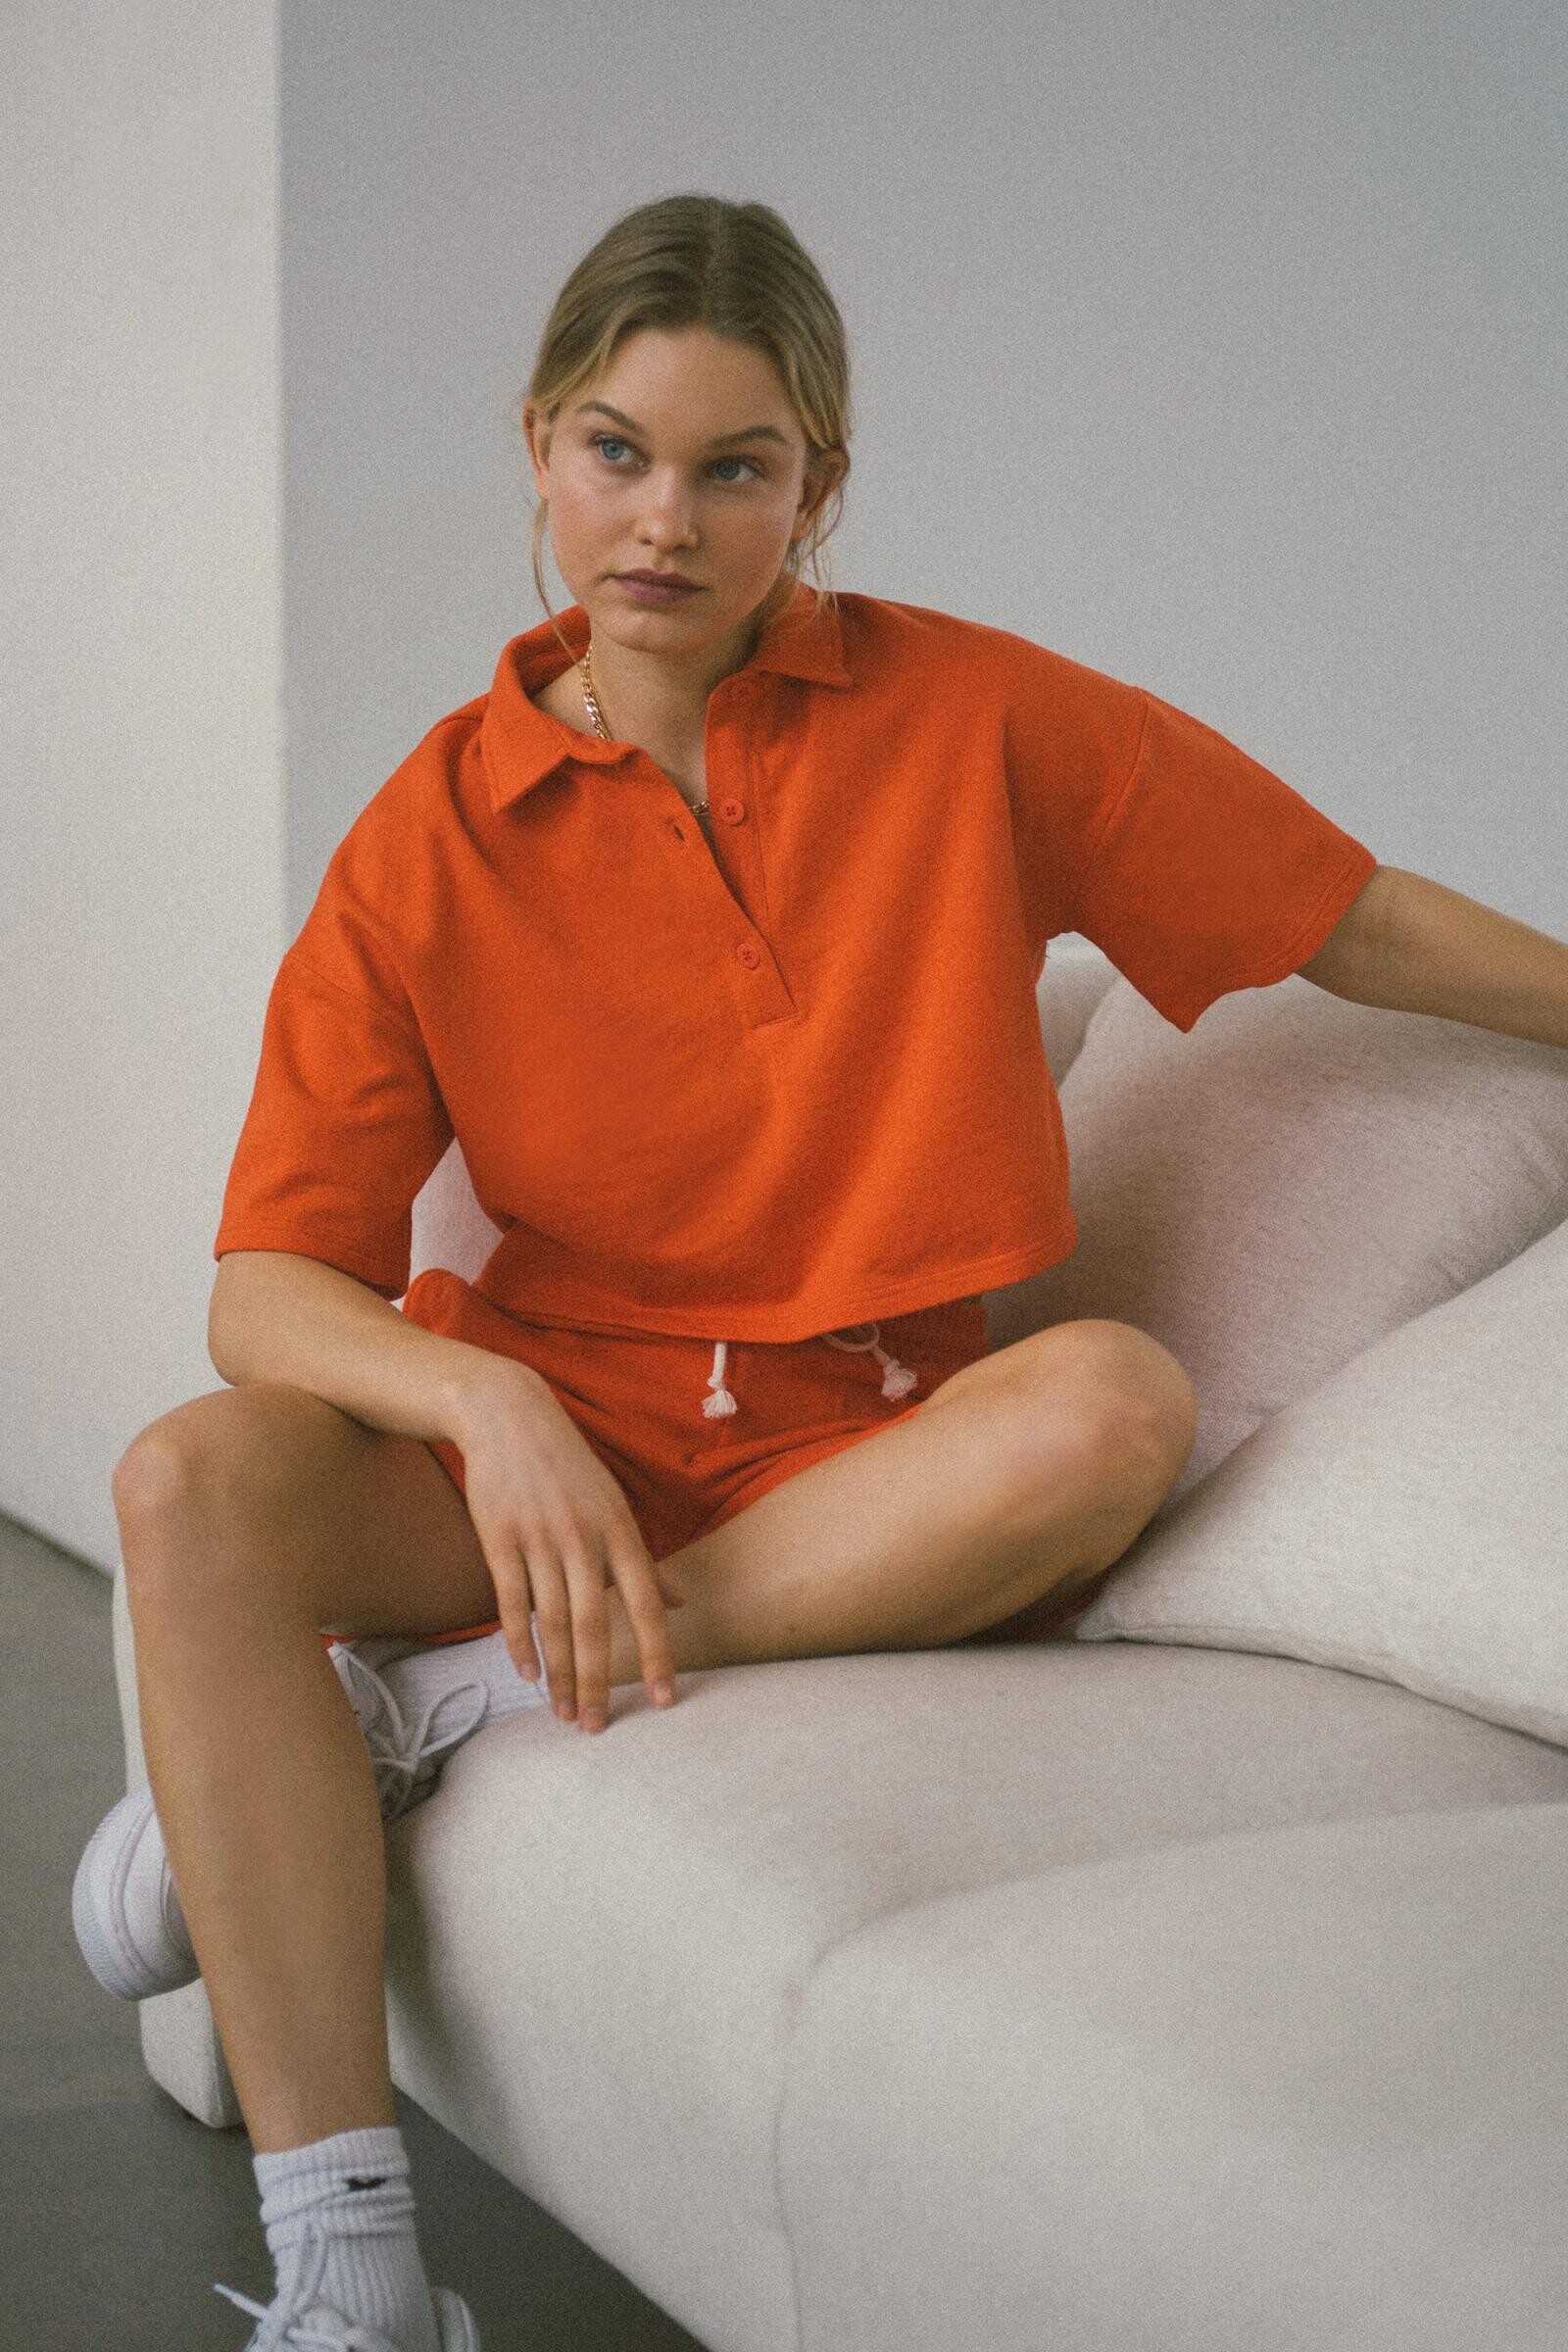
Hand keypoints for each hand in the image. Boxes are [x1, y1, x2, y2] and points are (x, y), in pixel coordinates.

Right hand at [449, 1364, 685, 1730]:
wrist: (507, 1415)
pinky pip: (512, 1601)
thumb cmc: (568, 1466)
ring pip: (552, 1622)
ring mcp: (539, 1538)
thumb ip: (643, 1560)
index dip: (658, 1654)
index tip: (666, 1700)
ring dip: (560, 1674)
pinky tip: (527, 1675)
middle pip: (594, 1625)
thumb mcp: (614, 1504)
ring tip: (565, 1715)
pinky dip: (519, 1642)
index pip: (645, 1604)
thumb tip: (681, 1602)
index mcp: (620, 1530)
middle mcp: (584, 1538)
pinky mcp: (499, 1538)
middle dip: (600, 1682)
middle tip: (599, 1729)